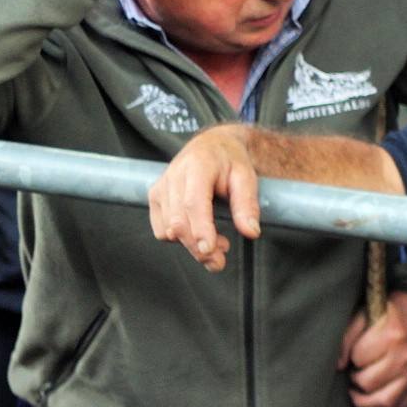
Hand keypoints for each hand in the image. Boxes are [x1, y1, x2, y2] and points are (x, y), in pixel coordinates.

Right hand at [149, 125, 259, 271]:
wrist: (211, 145)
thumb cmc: (229, 161)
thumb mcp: (246, 176)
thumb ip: (248, 204)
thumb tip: (251, 232)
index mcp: (198, 165)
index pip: (193, 203)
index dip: (200, 229)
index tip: (210, 250)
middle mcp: (174, 175)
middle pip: (179, 222)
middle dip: (198, 247)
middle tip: (220, 261)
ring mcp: (161, 186)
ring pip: (169, 230)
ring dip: (192, 245)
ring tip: (218, 241)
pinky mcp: (155, 197)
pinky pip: (161, 230)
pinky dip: (179, 240)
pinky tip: (198, 233)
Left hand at [339, 292, 406, 406]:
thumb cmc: (395, 312)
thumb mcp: (368, 313)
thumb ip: (349, 336)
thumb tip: (339, 365)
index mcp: (392, 334)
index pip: (358, 357)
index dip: (354, 355)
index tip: (357, 352)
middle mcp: (406, 357)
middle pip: (368, 383)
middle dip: (357, 377)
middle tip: (357, 371)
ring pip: (385, 401)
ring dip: (367, 399)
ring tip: (362, 389)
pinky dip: (389, 406)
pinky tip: (382, 394)